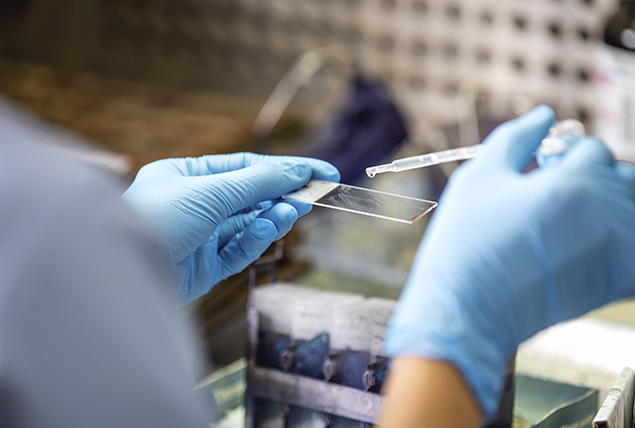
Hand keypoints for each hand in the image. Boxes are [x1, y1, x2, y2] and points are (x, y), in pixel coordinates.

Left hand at [122, 152, 339, 303]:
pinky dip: (257, 239)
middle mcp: (193, 205)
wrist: (123, 274)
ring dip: (273, 216)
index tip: (319, 171)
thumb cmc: (156, 218)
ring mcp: (200, 238)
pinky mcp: (205, 269)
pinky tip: (270, 227)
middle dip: (282, 194)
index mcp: (185, 176)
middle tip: (317, 193)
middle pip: (250, 196)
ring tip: (295, 210)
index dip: (283, 168)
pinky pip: (239, 250)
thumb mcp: (210, 192)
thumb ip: (257, 182)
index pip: (244, 167)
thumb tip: (297, 171)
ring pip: (248, 224)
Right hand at [384, 106, 634, 421]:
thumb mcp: (479, 178)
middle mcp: (605, 214)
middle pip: (622, 177)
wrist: (468, 309)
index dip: (563, 157)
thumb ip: (516, 138)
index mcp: (572, 183)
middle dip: (593, 179)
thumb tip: (545, 114)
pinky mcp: (614, 284)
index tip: (538, 174)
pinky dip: (622, 243)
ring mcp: (615, 251)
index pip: (592, 150)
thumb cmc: (466, 242)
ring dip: (609, 207)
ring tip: (570, 221)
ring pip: (632, 210)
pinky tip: (588, 247)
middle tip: (555, 197)